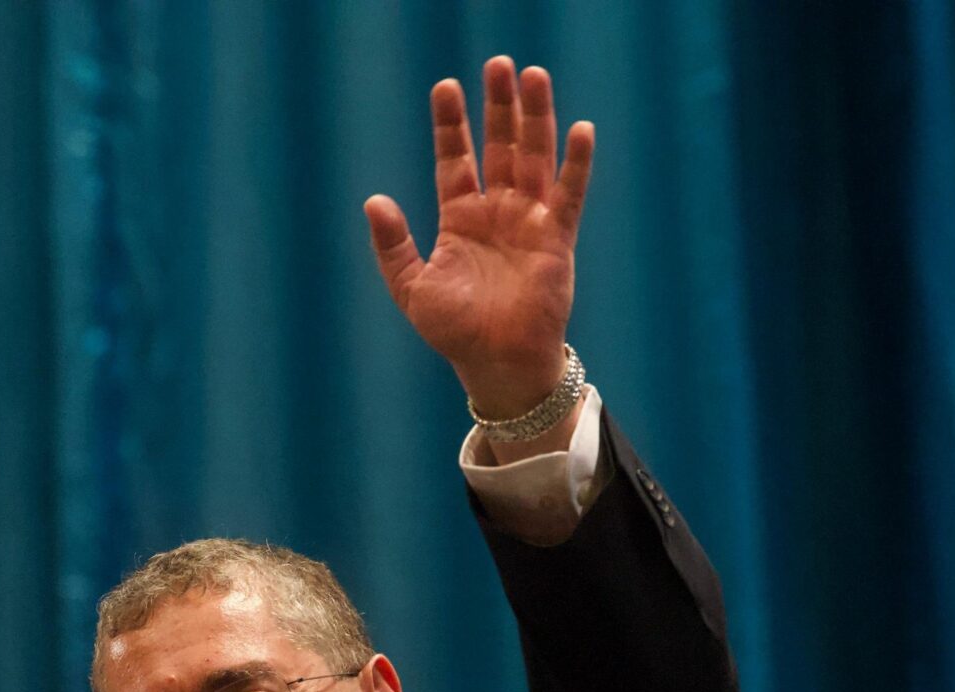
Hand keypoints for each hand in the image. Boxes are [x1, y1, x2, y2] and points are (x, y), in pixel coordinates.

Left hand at [364, 57, 594, 419]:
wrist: (496, 365)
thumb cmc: (454, 333)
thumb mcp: (412, 287)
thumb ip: (393, 245)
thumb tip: (374, 200)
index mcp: (460, 220)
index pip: (455, 160)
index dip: (450, 125)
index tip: (446, 87)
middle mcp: (497, 213)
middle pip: (498, 147)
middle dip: (498, 107)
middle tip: (498, 64)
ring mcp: (529, 222)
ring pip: (533, 158)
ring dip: (534, 119)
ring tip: (533, 76)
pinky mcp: (557, 240)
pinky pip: (569, 194)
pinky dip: (576, 164)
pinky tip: (580, 130)